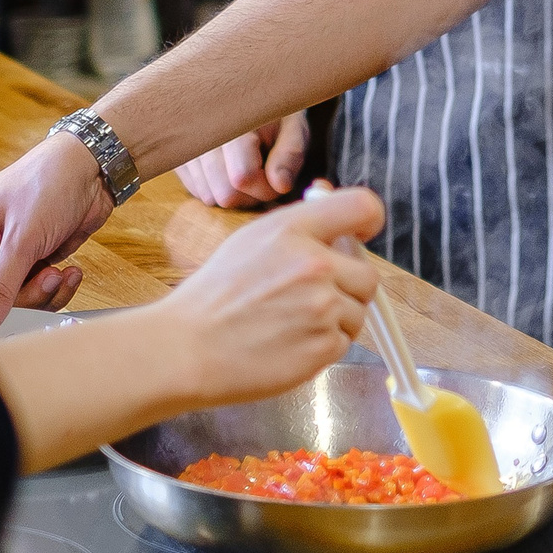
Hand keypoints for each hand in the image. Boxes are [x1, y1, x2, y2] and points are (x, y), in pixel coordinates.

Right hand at [0, 132, 117, 338]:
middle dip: (3, 305)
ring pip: (5, 304)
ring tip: (54, 275)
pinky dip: (53, 291)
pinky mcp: (31, 266)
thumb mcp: (21, 238)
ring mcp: (3, 260)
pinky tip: (68, 273)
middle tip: (33, 288)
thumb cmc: (48, 182)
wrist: (93, 169)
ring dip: (35, 297)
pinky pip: (33, 297)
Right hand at [157, 186, 383, 408]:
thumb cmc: (214, 296)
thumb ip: (298, 225)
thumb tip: (330, 202)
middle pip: (368, 274)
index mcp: (294, 230)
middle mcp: (315, 265)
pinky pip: (343, 343)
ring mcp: (322, 308)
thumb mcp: (251, 240)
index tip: (358, 238)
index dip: (366, 224)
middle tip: (311, 298)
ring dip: (335, 320)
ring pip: (357, 312)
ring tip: (290, 324)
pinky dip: (322, 347)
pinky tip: (288, 344)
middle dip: (347, 287)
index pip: (364, 207)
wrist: (185, 350)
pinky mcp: (323, 347)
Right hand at [174, 112, 310, 207]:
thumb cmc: (273, 113)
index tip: (278, 177)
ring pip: (208, 196)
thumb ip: (289, 155)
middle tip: (263, 176)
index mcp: (233, 123)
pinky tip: (228, 168)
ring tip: (246, 168)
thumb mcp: (293, 127)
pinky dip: (216, 188)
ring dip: (232, 193)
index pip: (243, 177)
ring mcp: (185, 146)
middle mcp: (202, 133)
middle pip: (223, 194)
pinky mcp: (177, 157)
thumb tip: (280, 186)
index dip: (267, 188)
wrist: (241, 92)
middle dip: (250, 196)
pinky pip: (196, 191)